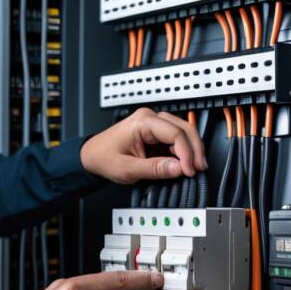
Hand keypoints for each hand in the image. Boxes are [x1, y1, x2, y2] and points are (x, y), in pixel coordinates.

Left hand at [80, 108, 207, 183]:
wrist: (91, 156)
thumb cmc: (103, 157)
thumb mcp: (128, 169)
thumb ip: (154, 169)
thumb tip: (179, 168)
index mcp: (142, 121)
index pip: (175, 133)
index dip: (187, 153)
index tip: (189, 170)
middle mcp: (150, 118)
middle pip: (184, 129)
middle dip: (195, 150)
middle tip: (199, 169)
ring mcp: (154, 124)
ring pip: (183, 133)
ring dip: (191, 151)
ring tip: (195, 169)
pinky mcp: (156, 133)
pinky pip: (176, 140)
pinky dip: (183, 152)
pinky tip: (185, 165)